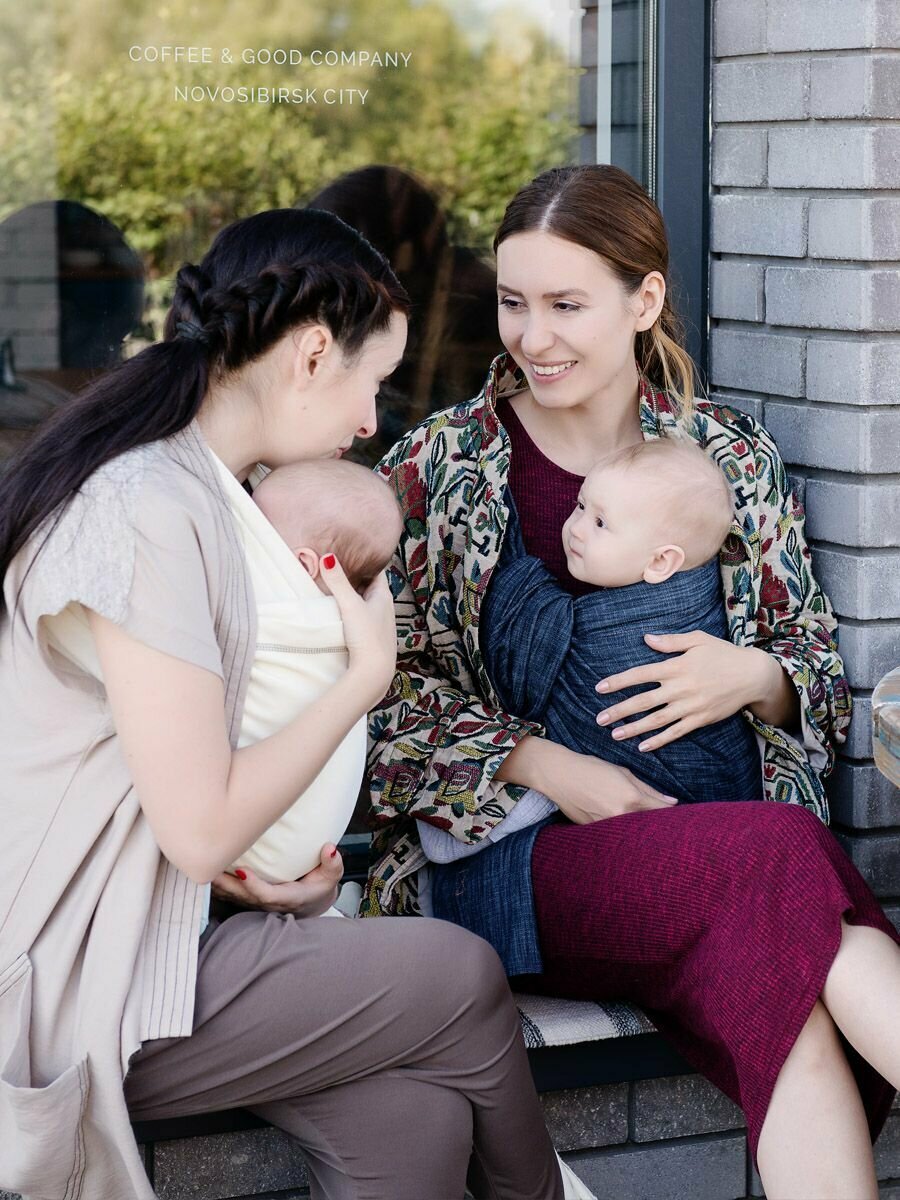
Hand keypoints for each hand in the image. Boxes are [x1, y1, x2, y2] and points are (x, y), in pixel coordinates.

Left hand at [211, 844, 343, 916]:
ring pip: (233, 897)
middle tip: (211, 867)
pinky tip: (204, 871)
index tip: (242, 869)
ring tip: (202, 867)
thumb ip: (332, 864)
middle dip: (226, 884)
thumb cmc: (319, 885)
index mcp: (289, 898)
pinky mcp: (248, 899)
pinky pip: (229, 895)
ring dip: (217, 885)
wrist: (310, 903)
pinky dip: (216, 885)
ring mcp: (257, 903)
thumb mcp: (331, 876)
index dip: (253, 885)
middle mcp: (269, 904)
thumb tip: (328, 848)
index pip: (268, 895)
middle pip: (243, 897)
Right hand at [319, 555, 397, 704]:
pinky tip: (343, 618)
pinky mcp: (374, 640)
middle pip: (370, 589)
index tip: (351, 556)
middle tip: (338, 572)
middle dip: (356, 581)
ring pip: (366, 606)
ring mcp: (381, 626)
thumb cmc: (366, 636)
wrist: (374, 672)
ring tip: (336, 592)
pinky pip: (364, 621)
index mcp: (383, 597)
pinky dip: (354, 615)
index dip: (364, 563)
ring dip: (354, 599)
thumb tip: (328, 556)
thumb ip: (338, 581)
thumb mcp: (350, 605)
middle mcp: (386, 610)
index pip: (376, 573)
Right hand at [530, 741, 677, 822]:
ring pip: (632, 835)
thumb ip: (649, 789)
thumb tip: (671, 802)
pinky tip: (619, 824)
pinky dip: (621, 832)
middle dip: (658, 827)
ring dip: (639, 831)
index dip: (674, 817)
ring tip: (639, 825)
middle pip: (649, 829)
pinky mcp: (594, 832)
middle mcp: (621, 816)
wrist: (559, 775)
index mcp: (632, 799)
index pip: (662, 813)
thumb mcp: (623, 773)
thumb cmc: (591, 768)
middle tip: (664, 826)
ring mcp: (606, 827)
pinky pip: (614, 835)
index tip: (682, 819)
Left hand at [596, 630, 772, 751]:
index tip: (600, 688)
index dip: (619, 681)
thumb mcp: (698, 640)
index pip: (640, 674)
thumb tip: (645, 638)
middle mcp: (681, 688)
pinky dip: (658, 741)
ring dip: (634, 728)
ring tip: (614, 735)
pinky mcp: (700, 719)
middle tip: (599, 718)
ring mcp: (690, 706)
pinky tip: (642, 747)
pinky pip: (676, 733)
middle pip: (643, 701)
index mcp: (677, 667)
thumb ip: (670, 641)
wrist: (753, 675)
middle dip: (619, 710)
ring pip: (656, 720)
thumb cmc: (723, 654)